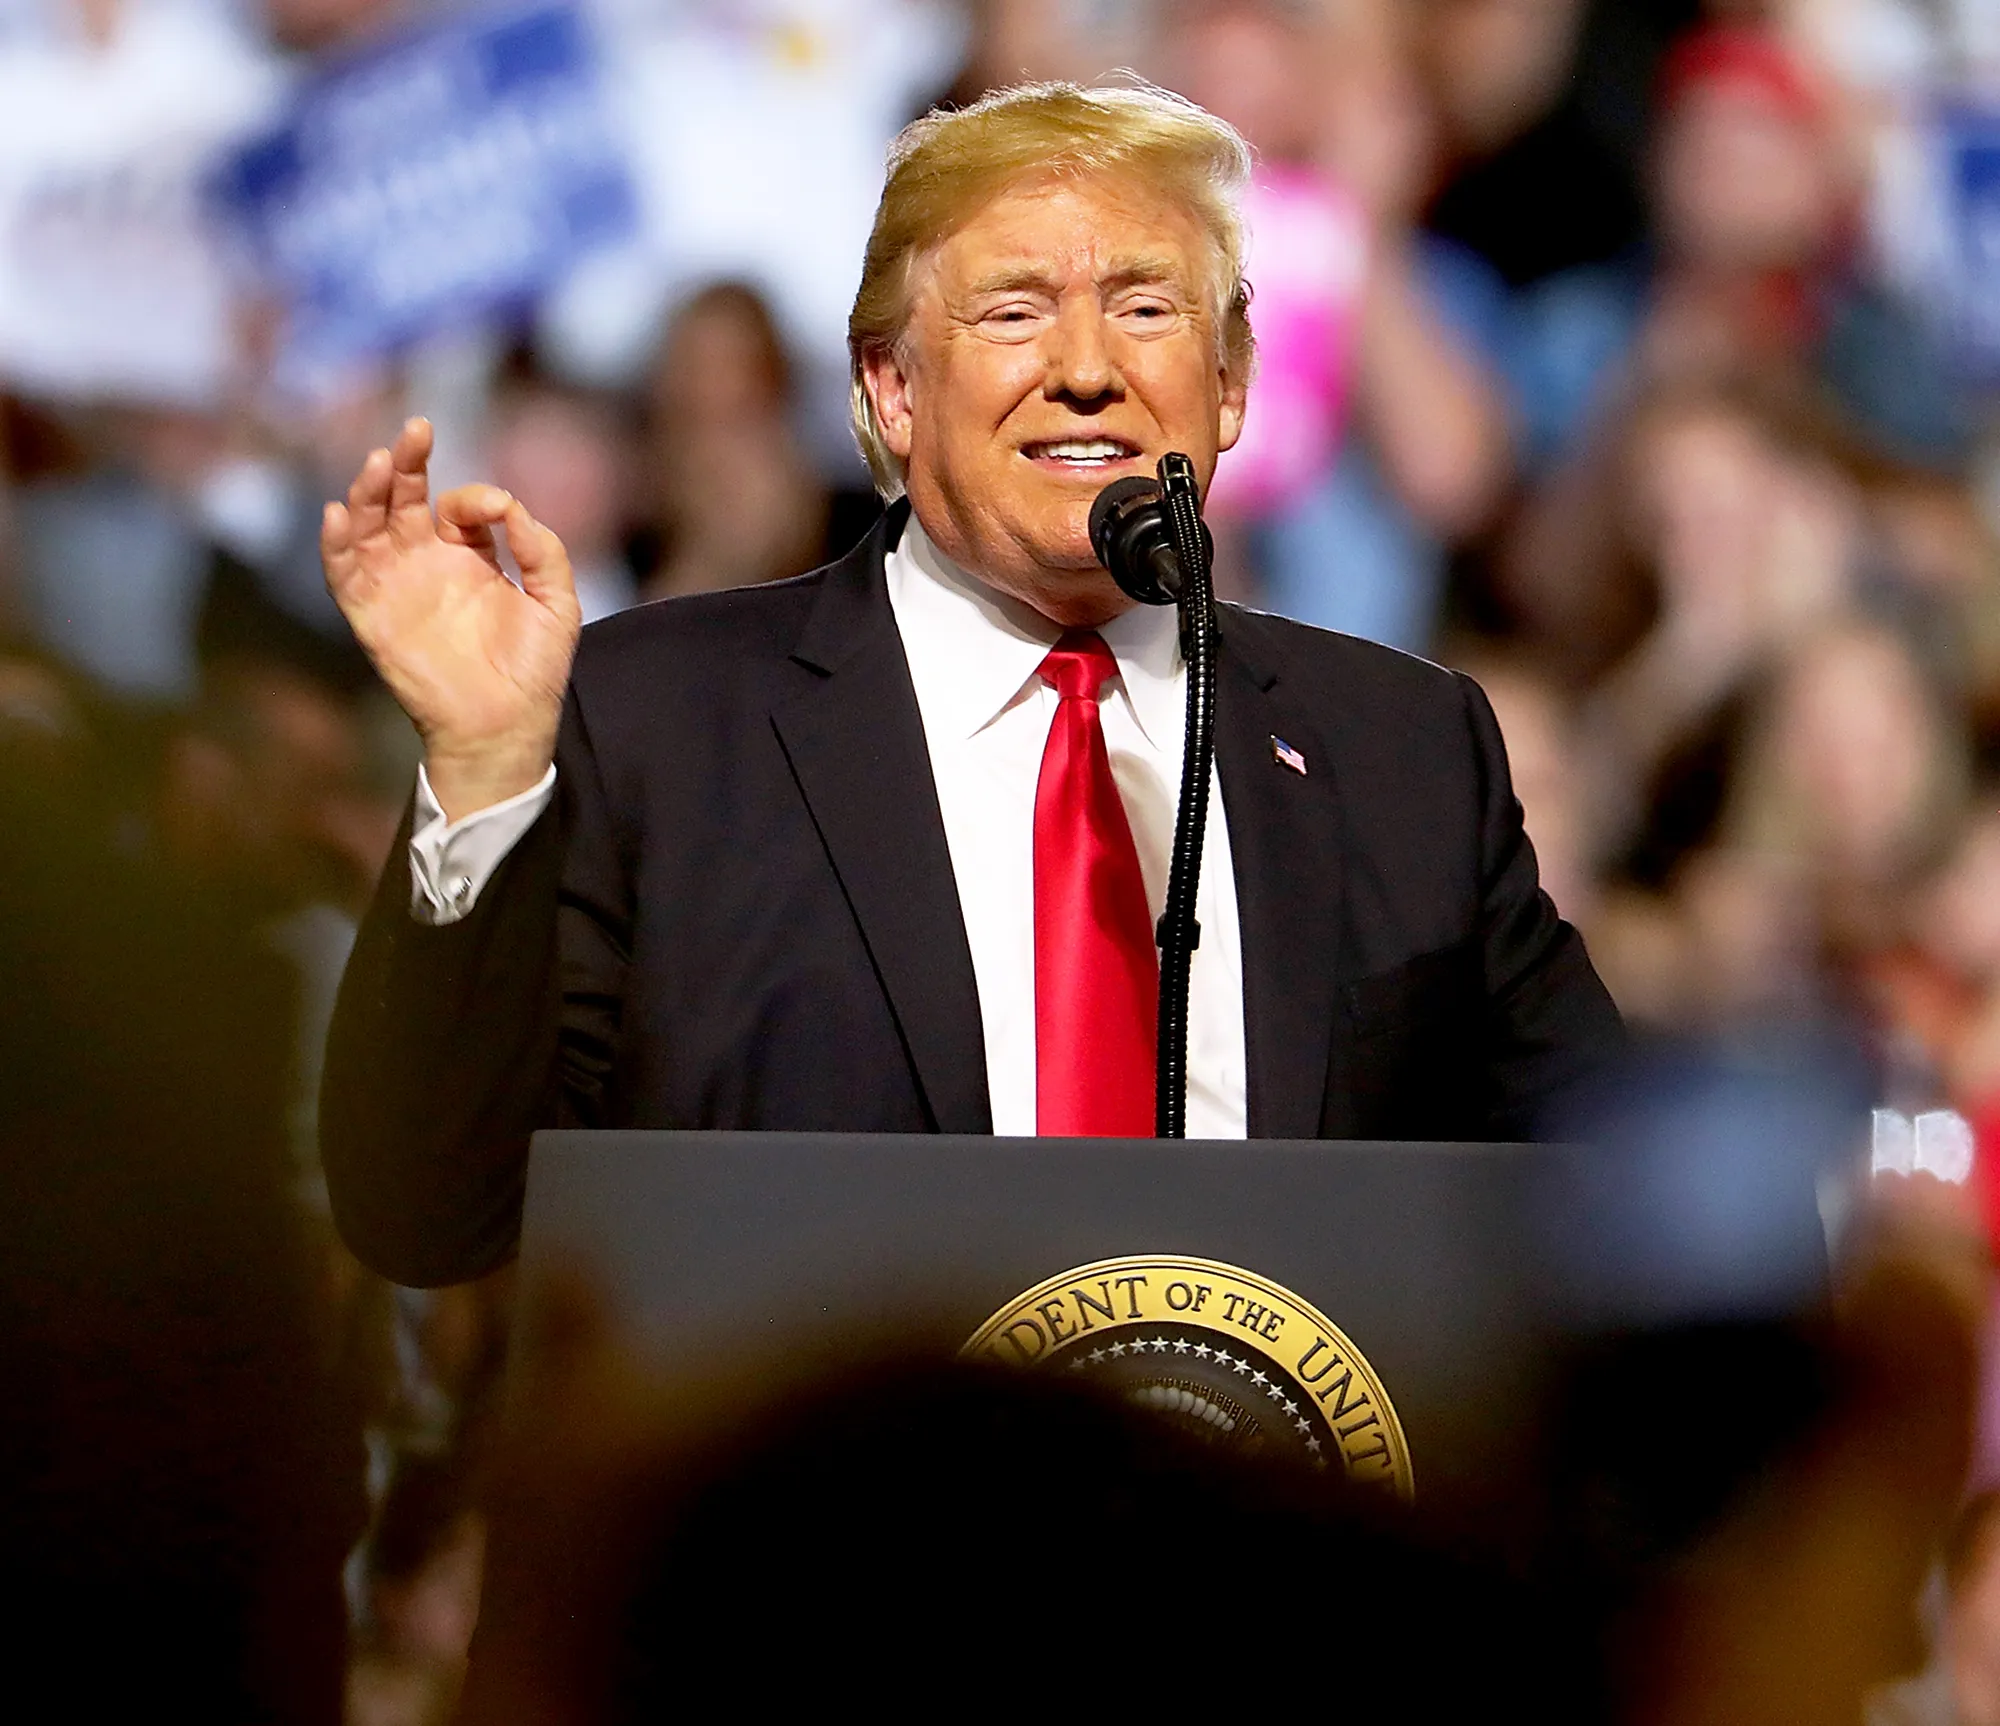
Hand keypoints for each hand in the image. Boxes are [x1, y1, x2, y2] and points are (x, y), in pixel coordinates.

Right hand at [323, 417, 581, 819]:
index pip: (459, 507)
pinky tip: (338, 513)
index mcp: (471, 557)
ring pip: (369, 525)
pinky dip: (335, 544)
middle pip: (403, 499)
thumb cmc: (533, 670)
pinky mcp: (372, 615)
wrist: (506, 727)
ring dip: (368, 492)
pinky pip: (343, 574)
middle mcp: (428, 564)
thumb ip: (542, 551)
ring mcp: (397, 587)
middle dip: (406, 462)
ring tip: (378, 462)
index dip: (474, 499)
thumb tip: (512, 507)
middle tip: (416, 429)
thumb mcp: (557, 603)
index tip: (497, 510)